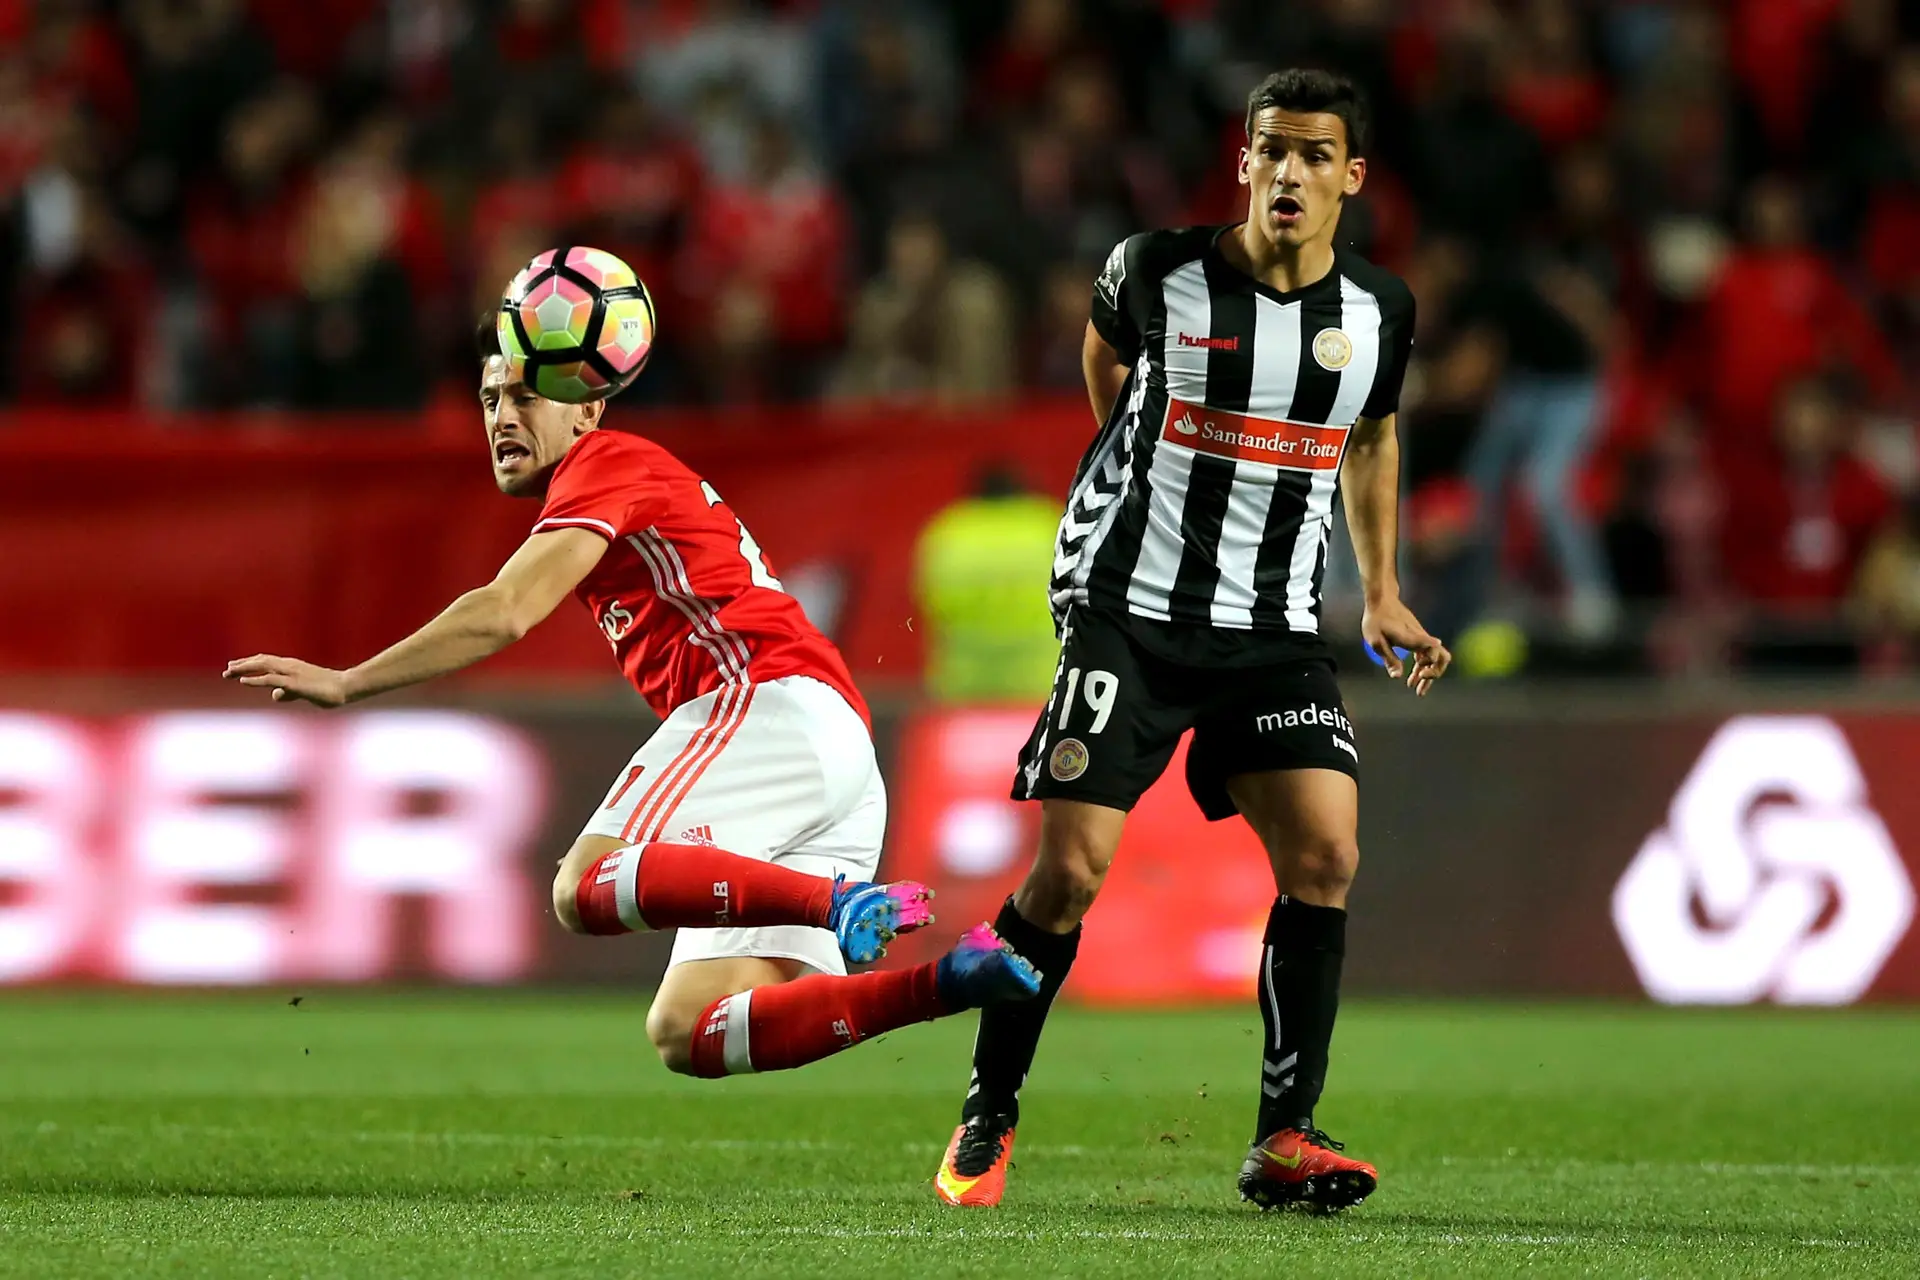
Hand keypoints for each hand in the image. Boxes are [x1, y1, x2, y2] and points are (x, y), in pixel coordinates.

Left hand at [222, 655, 351, 707]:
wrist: (345, 688)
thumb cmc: (327, 690)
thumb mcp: (303, 691)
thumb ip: (288, 692)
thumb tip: (274, 695)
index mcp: (292, 666)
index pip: (266, 660)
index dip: (250, 663)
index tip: (234, 666)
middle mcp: (289, 665)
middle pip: (261, 661)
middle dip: (242, 665)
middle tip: (226, 670)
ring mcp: (291, 672)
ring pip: (263, 666)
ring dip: (244, 669)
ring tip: (228, 672)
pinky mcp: (294, 682)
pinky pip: (271, 679)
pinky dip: (255, 679)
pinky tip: (242, 681)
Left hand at [1361, 597, 1451, 696]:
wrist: (1381, 601)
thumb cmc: (1377, 620)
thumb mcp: (1376, 641)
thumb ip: (1389, 658)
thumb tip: (1397, 676)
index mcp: (1413, 638)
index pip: (1434, 650)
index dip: (1432, 665)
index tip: (1420, 674)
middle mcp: (1422, 638)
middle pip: (1441, 657)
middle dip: (1433, 675)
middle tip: (1419, 690)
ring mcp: (1422, 638)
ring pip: (1434, 658)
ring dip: (1428, 674)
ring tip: (1416, 689)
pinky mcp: (1418, 639)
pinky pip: (1426, 655)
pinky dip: (1422, 667)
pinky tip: (1412, 677)